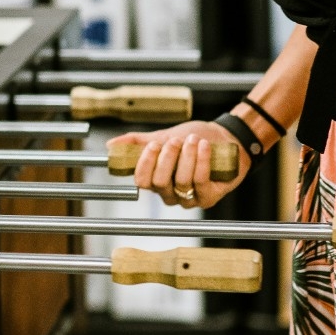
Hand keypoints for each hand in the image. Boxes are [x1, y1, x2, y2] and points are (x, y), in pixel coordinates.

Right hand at [116, 120, 249, 209]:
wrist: (225, 137)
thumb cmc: (193, 138)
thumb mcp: (164, 136)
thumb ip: (138, 142)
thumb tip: (111, 145)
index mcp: (155, 181)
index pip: (141, 181)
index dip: (146, 164)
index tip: (154, 144)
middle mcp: (170, 193)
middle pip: (160, 182)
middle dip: (167, 158)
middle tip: (176, 140)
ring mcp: (190, 198)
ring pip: (181, 181)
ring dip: (187, 157)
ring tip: (193, 140)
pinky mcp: (209, 197)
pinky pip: (200, 181)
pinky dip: (201, 161)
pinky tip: (203, 146)